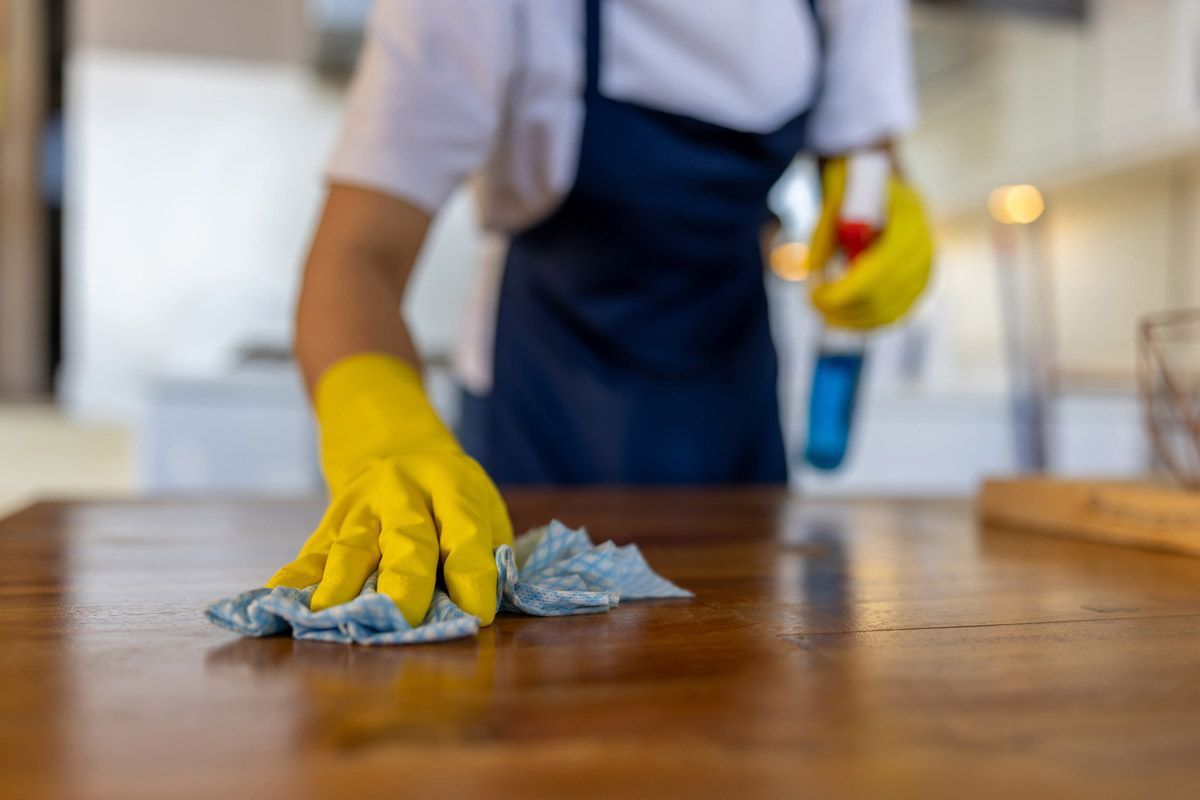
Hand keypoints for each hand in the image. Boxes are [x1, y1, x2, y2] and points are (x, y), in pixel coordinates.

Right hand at [266, 353, 512, 625]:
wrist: (393, 446)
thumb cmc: (449, 497)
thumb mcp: (481, 509)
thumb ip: (489, 555)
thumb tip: (483, 609)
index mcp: (453, 488)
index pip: (465, 533)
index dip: (473, 574)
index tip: (477, 614)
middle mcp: (405, 494)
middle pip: (407, 539)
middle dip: (405, 581)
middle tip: (403, 619)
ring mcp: (362, 507)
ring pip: (352, 547)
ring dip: (341, 582)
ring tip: (329, 615)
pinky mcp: (330, 523)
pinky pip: (311, 553)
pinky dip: (294, 579)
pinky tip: (277, 601)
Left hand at [807, 157, 934, 329]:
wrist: (882, 181)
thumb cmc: (855, 183)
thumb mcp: (835, 193)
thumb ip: (823, 231)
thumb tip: (811, 270)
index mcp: (909, 217)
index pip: (880, 270)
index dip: (845, 291)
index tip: (814, 294)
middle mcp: (925, 245)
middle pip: (884, 296)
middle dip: (843, 307)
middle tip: (813, 304)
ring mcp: (927, 266)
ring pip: (890, 310)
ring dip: (852, 319)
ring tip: (824, 313)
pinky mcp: (921, 282)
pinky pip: (896, 313)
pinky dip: (867, 321)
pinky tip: (842, 318)